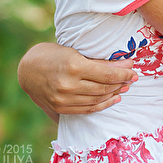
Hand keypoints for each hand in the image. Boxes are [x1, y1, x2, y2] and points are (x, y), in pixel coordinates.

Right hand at [18, 43, 137, 116]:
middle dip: (121, 83)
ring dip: (114, 93)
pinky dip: (103, 104)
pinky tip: (113, 98)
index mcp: (74, 67)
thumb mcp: (76, 53)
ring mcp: (64, 99)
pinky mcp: (61, 108)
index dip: (123, 74)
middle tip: (132, 78)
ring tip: (124, 87)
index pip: (107, 74)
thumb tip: (126, 65)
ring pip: (97, 99)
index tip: (133, 70)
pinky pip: (87, 109)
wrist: (28, 69)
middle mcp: (68, 85)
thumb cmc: (54, 55)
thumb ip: (100, 62)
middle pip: (104, 87)